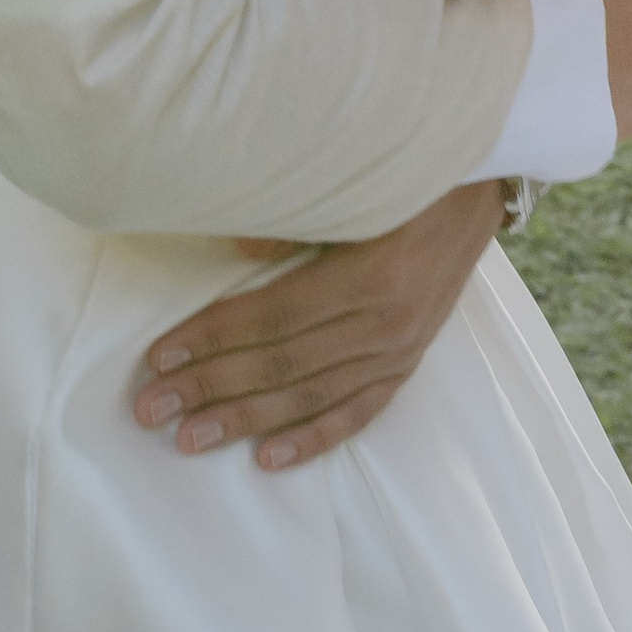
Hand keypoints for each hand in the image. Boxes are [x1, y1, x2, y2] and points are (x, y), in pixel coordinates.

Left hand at [132, 179, 503, 470]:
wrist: (480, 184)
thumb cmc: (406, 172)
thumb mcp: (355, 182)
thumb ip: (294, 218)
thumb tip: (232, 250)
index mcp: (369, 273)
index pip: (272, 316)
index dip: (211, 336)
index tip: (157, 355)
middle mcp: (384, 323)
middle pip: (281, 364)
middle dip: (210, 387)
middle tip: (150, 409)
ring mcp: (399, 350)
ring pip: (310, 396)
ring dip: (245, 420)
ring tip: (189, 438)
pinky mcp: (408, 363)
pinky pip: (356, 413)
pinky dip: (312, 439)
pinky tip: (268, 459)